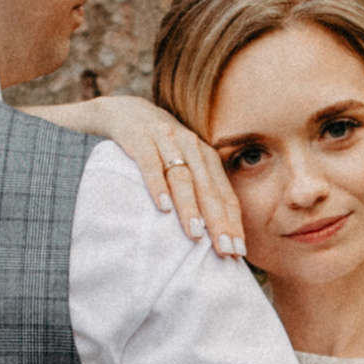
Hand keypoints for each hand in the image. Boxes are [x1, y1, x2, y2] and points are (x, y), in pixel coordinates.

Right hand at [38, 92, 245, 255]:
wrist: (125, 111)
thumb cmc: (159, 149)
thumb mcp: (183, 165)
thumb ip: (198, 192)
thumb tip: (212, 236)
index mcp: (206, 158)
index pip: (224, 194)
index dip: (232, 223)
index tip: (238, 252)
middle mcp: (191, 147)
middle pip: (208, 189)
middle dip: (218, 221)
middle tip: (225, 250)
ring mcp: (166, 140)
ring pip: (182, 177)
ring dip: (190, 207)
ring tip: (196, 234)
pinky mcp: (139, 137)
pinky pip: (150, 163)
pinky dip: (157, 185)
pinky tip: (163, 207)